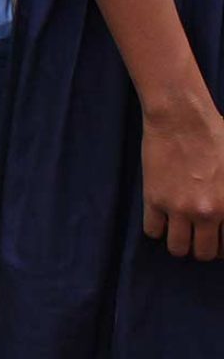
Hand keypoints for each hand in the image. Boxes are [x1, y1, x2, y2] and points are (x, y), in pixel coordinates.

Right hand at [141, 100, 223, 259]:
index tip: (215, 237)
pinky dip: (156, 228)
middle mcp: (207, 214)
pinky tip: (159, 216)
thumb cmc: (216, 136)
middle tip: (196, 233)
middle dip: (200, 246)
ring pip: (177, 248)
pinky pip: (152, 230)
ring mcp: (178, 208)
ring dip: (178, 241)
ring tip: (176, 227)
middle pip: (203, 252)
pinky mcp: (154, 198)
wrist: (181, 117)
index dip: (221, 245)